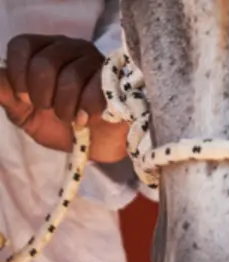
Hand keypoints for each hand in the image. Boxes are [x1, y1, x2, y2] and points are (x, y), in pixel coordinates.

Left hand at [0, 34, 127, 162]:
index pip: (22, 45)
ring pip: (71, 76)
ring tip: (70, 119)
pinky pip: (97, 89)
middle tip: (49, 110)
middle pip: (45, 62)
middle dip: (42, 95)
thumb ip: (6, 94)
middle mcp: (71, 49)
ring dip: (65, 107)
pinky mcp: (117, 81)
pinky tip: (86, 119)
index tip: (24, 98)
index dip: (17, 74)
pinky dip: (86, 109)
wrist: (97, 149)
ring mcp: (96, 62)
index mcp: (45, 51)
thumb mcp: (25, 113)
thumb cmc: (62, 128)